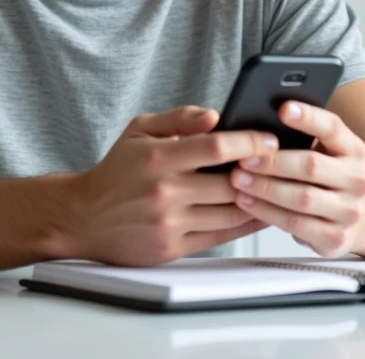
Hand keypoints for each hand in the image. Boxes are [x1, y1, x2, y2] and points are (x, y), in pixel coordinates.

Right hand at [68, 105, 279, 265]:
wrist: (83, 217)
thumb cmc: (116, 171)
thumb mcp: (138, 130)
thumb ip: (178, 118)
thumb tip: (215, 115)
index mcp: (157, 156)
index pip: (215, 147)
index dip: (248, 142)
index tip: (269, 139)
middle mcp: (164, 191)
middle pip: (229, 182)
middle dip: (260, 173)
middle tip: (281, 164)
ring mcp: (169, 222)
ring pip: (230, 212)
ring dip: (258, 200)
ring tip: (276, 187)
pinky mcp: (172, 248)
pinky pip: (220, 237)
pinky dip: (244, 224)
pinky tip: (258, 212)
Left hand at [230, 101, 364, 257]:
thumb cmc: (331, 178)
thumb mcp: (329, 154)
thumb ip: (304, 140)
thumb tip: (259, 126)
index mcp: (354, 150)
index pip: (333, 128)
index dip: (309, 117)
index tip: (283, 109)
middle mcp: (356, 179)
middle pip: (312, 166)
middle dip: (273, 161)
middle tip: (243, 157)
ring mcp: (349, 211)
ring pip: (302, 198)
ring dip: (265, 188)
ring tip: (238, 179)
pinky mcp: (335, 238)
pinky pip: (295, 224)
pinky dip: (267, 212)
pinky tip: (247, 202)